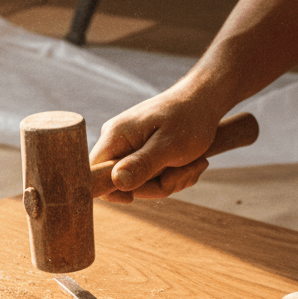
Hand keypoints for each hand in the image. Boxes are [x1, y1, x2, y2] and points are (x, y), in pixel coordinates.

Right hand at [90, 84, 227, 201]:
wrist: (204, 100)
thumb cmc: (190, 118)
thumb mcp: (170, 145)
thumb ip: (143, 164)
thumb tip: (117, 181)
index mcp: (115, 136)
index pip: (93, 174)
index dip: (110, 191)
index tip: (133, 198)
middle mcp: (116, 142)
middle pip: (122, 184)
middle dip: (156, 186)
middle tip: (183, 171)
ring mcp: (128, 148)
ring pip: (141, 184)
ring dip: (171, 181)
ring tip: (192, 163)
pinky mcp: (140, 153)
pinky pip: (151, 178)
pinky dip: (173, 176)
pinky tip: (189, 163)